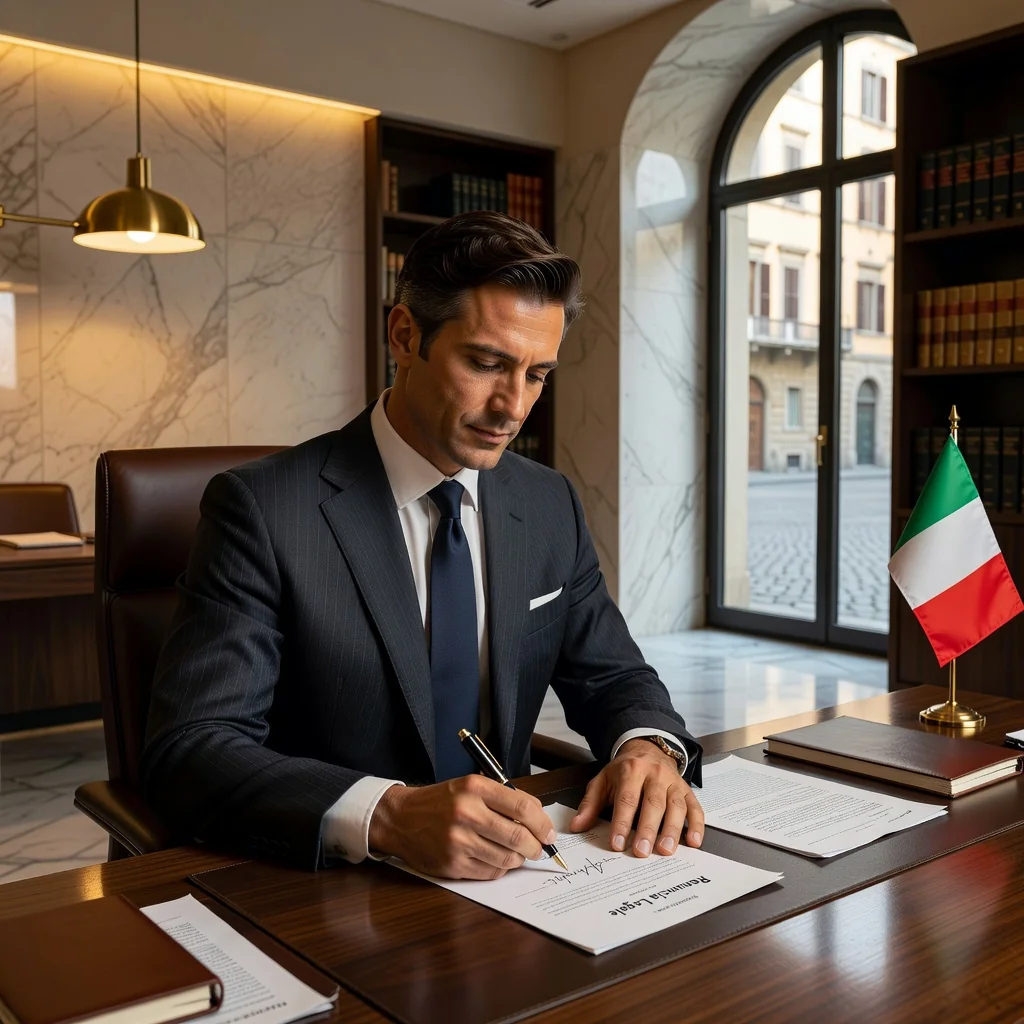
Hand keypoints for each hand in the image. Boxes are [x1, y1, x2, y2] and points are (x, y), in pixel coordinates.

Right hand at [368, 775, 556, 879]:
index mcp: (474, 788)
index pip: (522, 806)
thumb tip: (538, 816)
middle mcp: (467, 813)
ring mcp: (459, 842)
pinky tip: (497, 859)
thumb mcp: (470, 786)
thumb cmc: (441, 802)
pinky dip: (501, 868)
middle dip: (537, 846)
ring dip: (519, 859)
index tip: (550, 832)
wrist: (401, 819)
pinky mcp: (453, 865)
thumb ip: (503, 798)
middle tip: (541, 849)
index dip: (543, 823)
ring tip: (518, 854)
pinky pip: (490, 872)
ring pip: (507, 858)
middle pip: (518, 836)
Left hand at [570, 739, 704, 857]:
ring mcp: (673, 782)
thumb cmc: (623, 772)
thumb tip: (577, 826)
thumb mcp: (602, 781)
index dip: (622, 822)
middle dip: (647, 829)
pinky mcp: (687, 790)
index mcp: (631, 770)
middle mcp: (655, 774)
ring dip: (672, 830)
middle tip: (642, 851)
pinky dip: (696, 825)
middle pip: (653, 803)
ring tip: (666, 850)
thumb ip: (590, 805)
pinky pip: (695, 807)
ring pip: (675, 806)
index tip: (617, 844)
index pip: (627, 799)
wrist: (647, 750)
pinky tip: (694, 841)